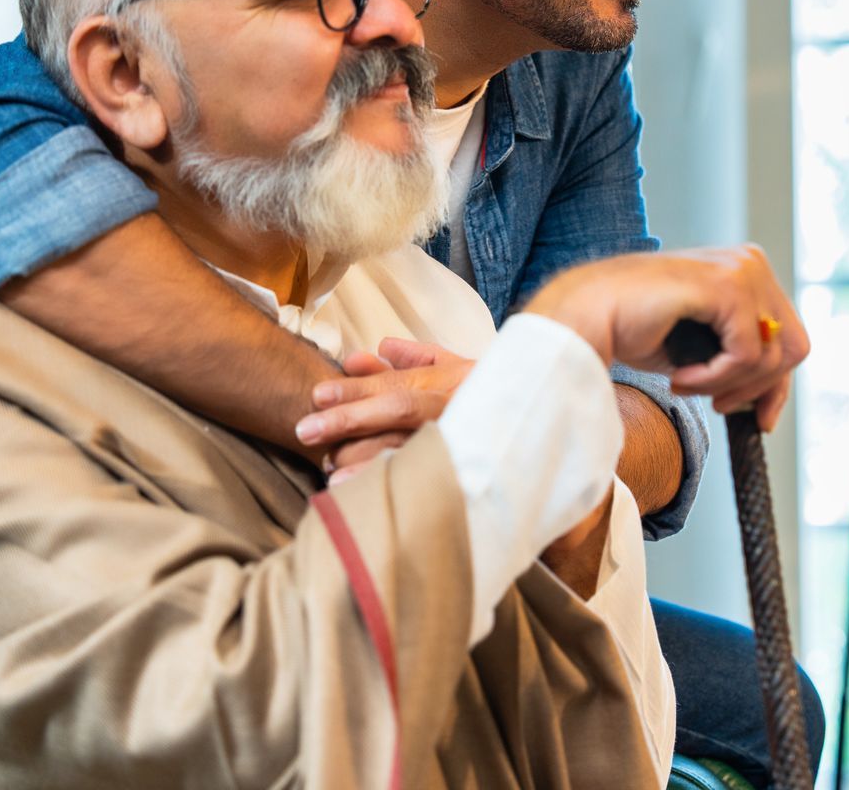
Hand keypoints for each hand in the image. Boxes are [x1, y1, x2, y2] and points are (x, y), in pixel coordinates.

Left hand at [294, 339, 473, 483]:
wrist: (542, 414)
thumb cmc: (487, 392)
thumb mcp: (451, 366)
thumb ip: (411, 358)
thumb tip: (370, 352)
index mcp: (444, 383)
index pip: (392, 384)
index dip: (354, 390)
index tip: (317, 395)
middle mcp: (451, 408)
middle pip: (396, 411)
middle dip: (349, 420)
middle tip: (306, 431)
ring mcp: (460, 439)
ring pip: (410, 446)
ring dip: (366, 460)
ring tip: (329, 471)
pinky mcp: (467, 470)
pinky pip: (426, 478)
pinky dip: (394, 485)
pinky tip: (365, 497)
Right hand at [520, 244, 808, 430]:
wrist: (589, 315)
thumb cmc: (635, 328)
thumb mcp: (701, 348)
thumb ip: (738, 358)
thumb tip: (769, 400)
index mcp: (747, 269)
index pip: (789, 336)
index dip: (777, 385)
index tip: (757, 418)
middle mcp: (750, 261)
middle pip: (793, 348)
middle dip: (757, 388)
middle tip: (717, 404)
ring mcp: (741, 269)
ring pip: (772, 356)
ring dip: (726, 385)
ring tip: (685, 382)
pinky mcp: (727, 285)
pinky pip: (747, 355)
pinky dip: (714, 378)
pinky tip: (680, 376)